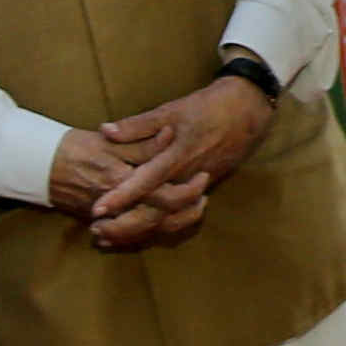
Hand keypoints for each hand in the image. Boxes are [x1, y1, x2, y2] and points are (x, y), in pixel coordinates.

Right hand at [49, 125, 207, 251]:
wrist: (38, 165)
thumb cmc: (75, 147)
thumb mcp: (109, 140)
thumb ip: (141, 142)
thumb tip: (170, 136)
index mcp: (120, 180)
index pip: (162, 193)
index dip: (186, 189)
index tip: (203, 177)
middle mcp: (117, 204)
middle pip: (160, 218)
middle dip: (185, 212)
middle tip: (204, 199)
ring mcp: (110, 216)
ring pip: (148, 229)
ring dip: (172, 223)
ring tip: (193, 210)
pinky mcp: (104, 221)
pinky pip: (132, 234)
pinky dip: (151, 231)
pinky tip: (167, 223)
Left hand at [91, 75, 273, 224]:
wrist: (247, 113)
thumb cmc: (207, 108)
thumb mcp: (171, 110)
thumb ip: (138, 125)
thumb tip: (105, 131)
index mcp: (176, 157)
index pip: (144, 182)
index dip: (121, 197)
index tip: (98, 209)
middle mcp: (186, 178)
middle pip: (155, 212)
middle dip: (126, 226)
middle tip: (98, 233)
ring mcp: (197, 187)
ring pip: (167, 218)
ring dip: (139, 230)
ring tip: (112, 237)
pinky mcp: (204, 190)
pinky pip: (179, 215)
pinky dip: (158, 225)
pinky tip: (138, 229)